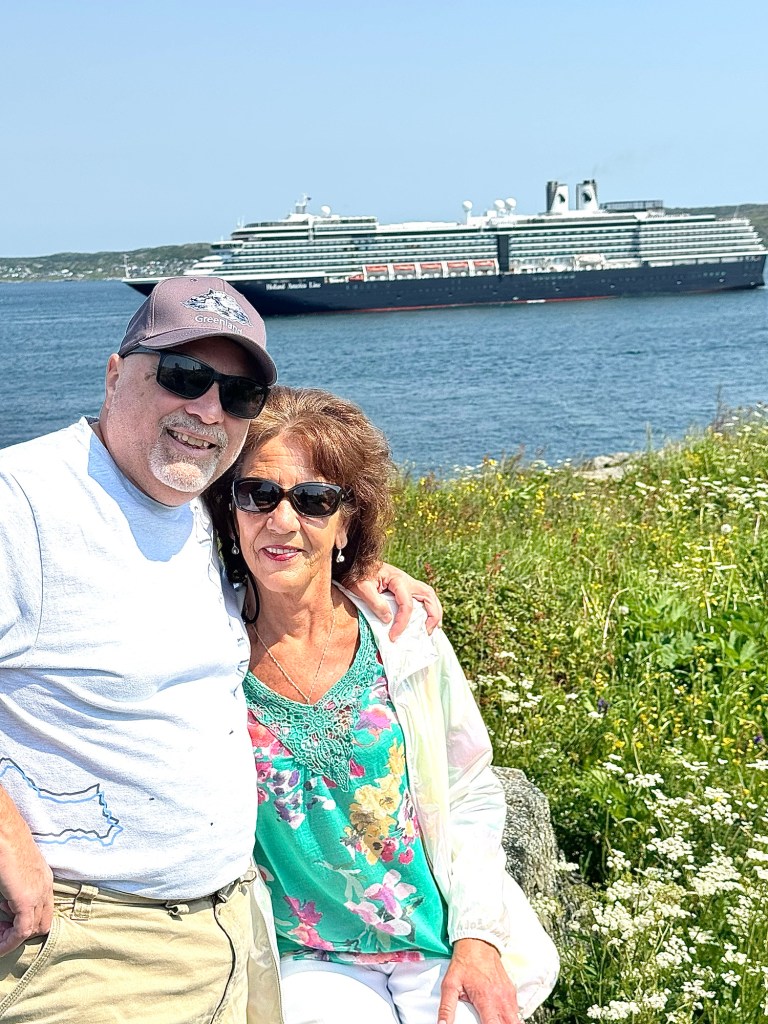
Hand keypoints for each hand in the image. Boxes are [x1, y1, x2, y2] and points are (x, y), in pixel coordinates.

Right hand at [0, 792, 53, 954]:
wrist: (2, 828)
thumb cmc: (4, 847)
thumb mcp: (11, 874)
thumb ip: (12, 892)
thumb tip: (6, 905)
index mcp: (42, 878)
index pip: (42, 912)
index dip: (23, 924)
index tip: (3, 926)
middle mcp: (45, 886)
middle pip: (42, 923)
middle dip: (20, 933)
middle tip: (0, 931)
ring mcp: (39, 892)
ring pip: (34, 928)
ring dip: (13, 937)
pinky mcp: (28, 898)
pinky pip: (23, 930)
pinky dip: (10, 942)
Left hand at [348, 563, 442, 640]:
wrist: (353, 563)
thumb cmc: (356, 574)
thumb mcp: (361, 588)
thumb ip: (375, 603)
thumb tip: (388, 619)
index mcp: (397, 579)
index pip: (407, 604)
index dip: (402, 623)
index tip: (393, 636)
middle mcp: (406, 580)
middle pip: (428, 595)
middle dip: (432, 615)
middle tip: (427, 632)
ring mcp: (407, 583)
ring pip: (429, 595)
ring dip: (433, 611)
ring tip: (430, 628)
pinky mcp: (404, 587)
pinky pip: (422, 598)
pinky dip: (427, 609)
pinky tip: (425, 621)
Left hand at [438, 938, 520, 1023]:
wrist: (477, 941)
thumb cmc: (464, 962)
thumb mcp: (450, 984)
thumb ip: (447, 1007)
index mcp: (486, 999)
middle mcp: (501, 998)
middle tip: (489, 1023)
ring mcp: (508, 994)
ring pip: (516, 1019)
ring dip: (508, 1023)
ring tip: (496, 1021)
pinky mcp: (511, 990)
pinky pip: (516, 1010)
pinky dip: (510, 1017)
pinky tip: (501, 1017)